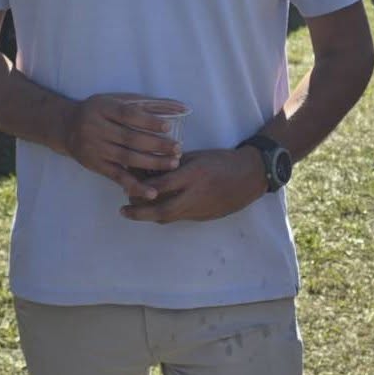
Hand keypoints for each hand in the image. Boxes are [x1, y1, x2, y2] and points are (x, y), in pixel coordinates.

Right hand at [64, 94, 181, 192]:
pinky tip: (152, 192)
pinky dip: (135, 186)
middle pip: (130, 138)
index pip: (127, 115)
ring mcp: (94, 148)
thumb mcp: (117, 100)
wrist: (66, 127)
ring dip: (152, 163)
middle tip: (177, 149)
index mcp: (103, 108)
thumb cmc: (100, 111)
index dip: (148, 121)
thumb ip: (147, 104)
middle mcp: (95, 128)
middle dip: (156, 145)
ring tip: (172, 164)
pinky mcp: (95, 165)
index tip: (169, 126)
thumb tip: (181, 107)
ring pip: (126, 158)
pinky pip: (117, 176)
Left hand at [119, 147, 265, 223]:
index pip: (162, 186)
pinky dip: (165, 214)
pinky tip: (156, 208)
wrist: (250, 177)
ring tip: (135, 211)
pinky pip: (179, 217)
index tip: (126, 186)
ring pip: (169, 217)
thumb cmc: (223, 161)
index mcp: (194, 175)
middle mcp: (195, 195)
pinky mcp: (204, 216)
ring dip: (150, 216)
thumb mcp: (198, 156)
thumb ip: (175, 165)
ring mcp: (200, 209)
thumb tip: (151, 170)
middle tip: (123, 211)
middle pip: (162, 210)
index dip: (142, 188)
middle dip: (139, 213)